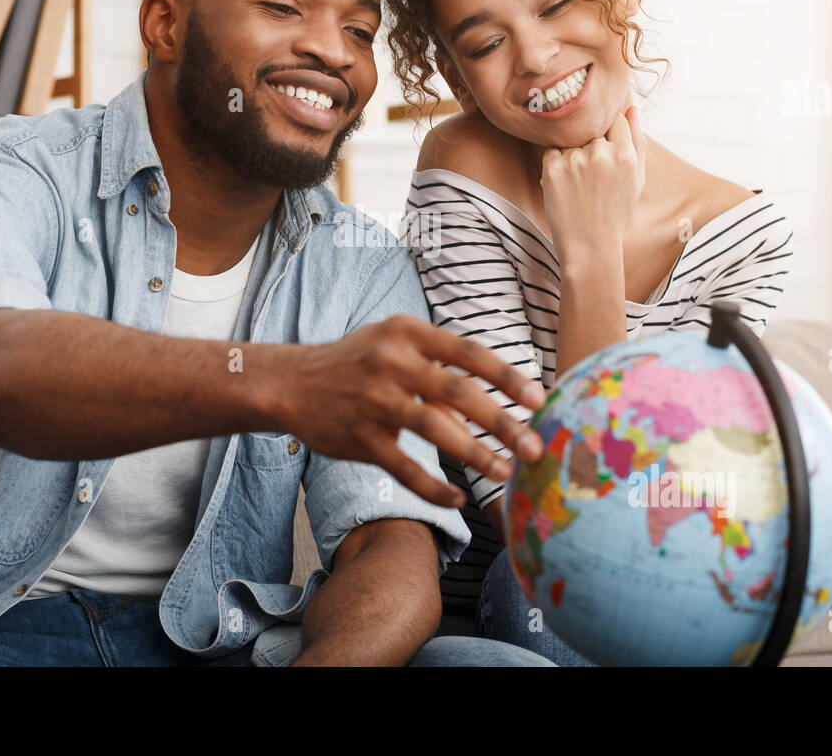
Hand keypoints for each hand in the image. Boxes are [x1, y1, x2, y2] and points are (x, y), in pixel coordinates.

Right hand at [271, 315, 546, 508]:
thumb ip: (439, 366)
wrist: (292, 384)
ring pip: (433, 429)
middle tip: (534, 446)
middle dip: (501, 421)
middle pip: (457, 391)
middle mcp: (391, 362)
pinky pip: (403, 467)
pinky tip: (457, 499)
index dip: (506, 376)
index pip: (467, 352)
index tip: (538, 399)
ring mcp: (373, 400)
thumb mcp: (395, 345)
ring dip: (474, 454)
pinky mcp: (359, 438)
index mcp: (407, 333)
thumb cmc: (357, 362)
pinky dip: (432, 487)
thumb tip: (493, 401)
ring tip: (504, 472)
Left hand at [540, 104, 644, 264]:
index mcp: (625, 154)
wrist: (589, 244)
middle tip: (591, 172)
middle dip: (589, 142)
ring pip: (570, 139)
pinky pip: (552, 151)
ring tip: (579, 182)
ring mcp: (574, 159)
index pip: (613, 119)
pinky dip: (556, 163)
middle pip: (590, 128)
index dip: (607, 131)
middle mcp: (600, 152)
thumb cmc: (615, 211)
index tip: (605, 148)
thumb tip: (632, 108)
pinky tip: (566, 185)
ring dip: (572, 152)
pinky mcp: (552, 168)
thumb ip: (638, 141)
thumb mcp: (637, 178)